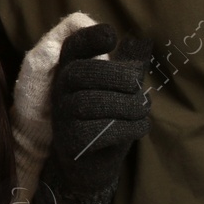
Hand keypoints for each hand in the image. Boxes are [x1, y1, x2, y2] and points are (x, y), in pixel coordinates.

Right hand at [37, 23, 151, 203]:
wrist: (90, 167)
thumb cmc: (106, 120)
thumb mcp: (119, 91)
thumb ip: (129, 66)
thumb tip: (142, 41)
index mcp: (72, 70)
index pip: (73, 47)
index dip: (89, 38)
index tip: (111, 36)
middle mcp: (61, 90)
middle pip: (86, 71)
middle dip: (120, 78)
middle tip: (139, 89)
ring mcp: (62, 116)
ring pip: (96, 102)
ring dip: (130, 107)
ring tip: (142, 113)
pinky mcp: (70, 141)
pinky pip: (101, 130)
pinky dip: (128, 129)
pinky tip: (137, 129)